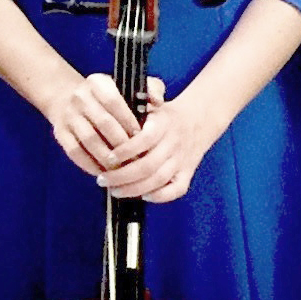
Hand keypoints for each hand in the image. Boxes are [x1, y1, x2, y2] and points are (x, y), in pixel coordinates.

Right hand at [43, 68, 143, 175]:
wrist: (66, 98)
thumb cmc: (109, 98)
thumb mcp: (129, 86)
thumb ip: (150, 89)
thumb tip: (158, 102)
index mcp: (97, 83)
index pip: (114, 101)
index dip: (129, 120)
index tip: (141, 136)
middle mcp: (80, 97)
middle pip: (103, 123)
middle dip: (122, 143)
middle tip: (136, 159)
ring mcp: (68, 115)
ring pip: (89, 140)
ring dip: (107, 157)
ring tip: (123, 169)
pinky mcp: (59, 133)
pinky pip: (75, 152)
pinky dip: (90, 165)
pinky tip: (104, 171)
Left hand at [94, 83, 219, 202]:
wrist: (198, 120)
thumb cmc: (164, 114)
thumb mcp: (150, 102)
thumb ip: (133, 105)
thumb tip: (113, 108)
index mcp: (164, 123)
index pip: (145, 139)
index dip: (125, 150)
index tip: (109, 157)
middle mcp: (174, 143)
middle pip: (148, 166)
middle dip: (121, 176)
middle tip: (102, 180)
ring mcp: (182, 160)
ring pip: (158, 180)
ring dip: (133, 189)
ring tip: (114, 190)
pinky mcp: (188, 173)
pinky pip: (176, 190)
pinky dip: (159, 196)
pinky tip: (142, 196)